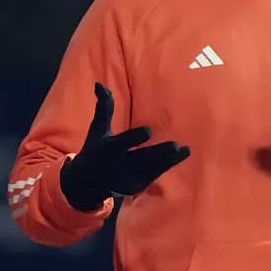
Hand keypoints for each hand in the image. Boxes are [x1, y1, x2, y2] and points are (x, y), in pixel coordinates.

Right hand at [60, 83, 190, 210]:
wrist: (86, 184)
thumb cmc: (95, 150)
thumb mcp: (97, 130)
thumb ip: (103, 109)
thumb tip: (100, 84)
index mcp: (107, 149)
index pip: (122, 142)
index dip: (135, 138)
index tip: (149, 131)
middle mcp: (119, 164)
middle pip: (140, 158)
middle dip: (158, 154)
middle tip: (175, 146)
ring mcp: (128, 178)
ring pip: (151, 168)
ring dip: (168, 160)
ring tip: (183, 150)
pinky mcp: (137, 186)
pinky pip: (154, 175)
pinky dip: (167, 165)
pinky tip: (180, 156)